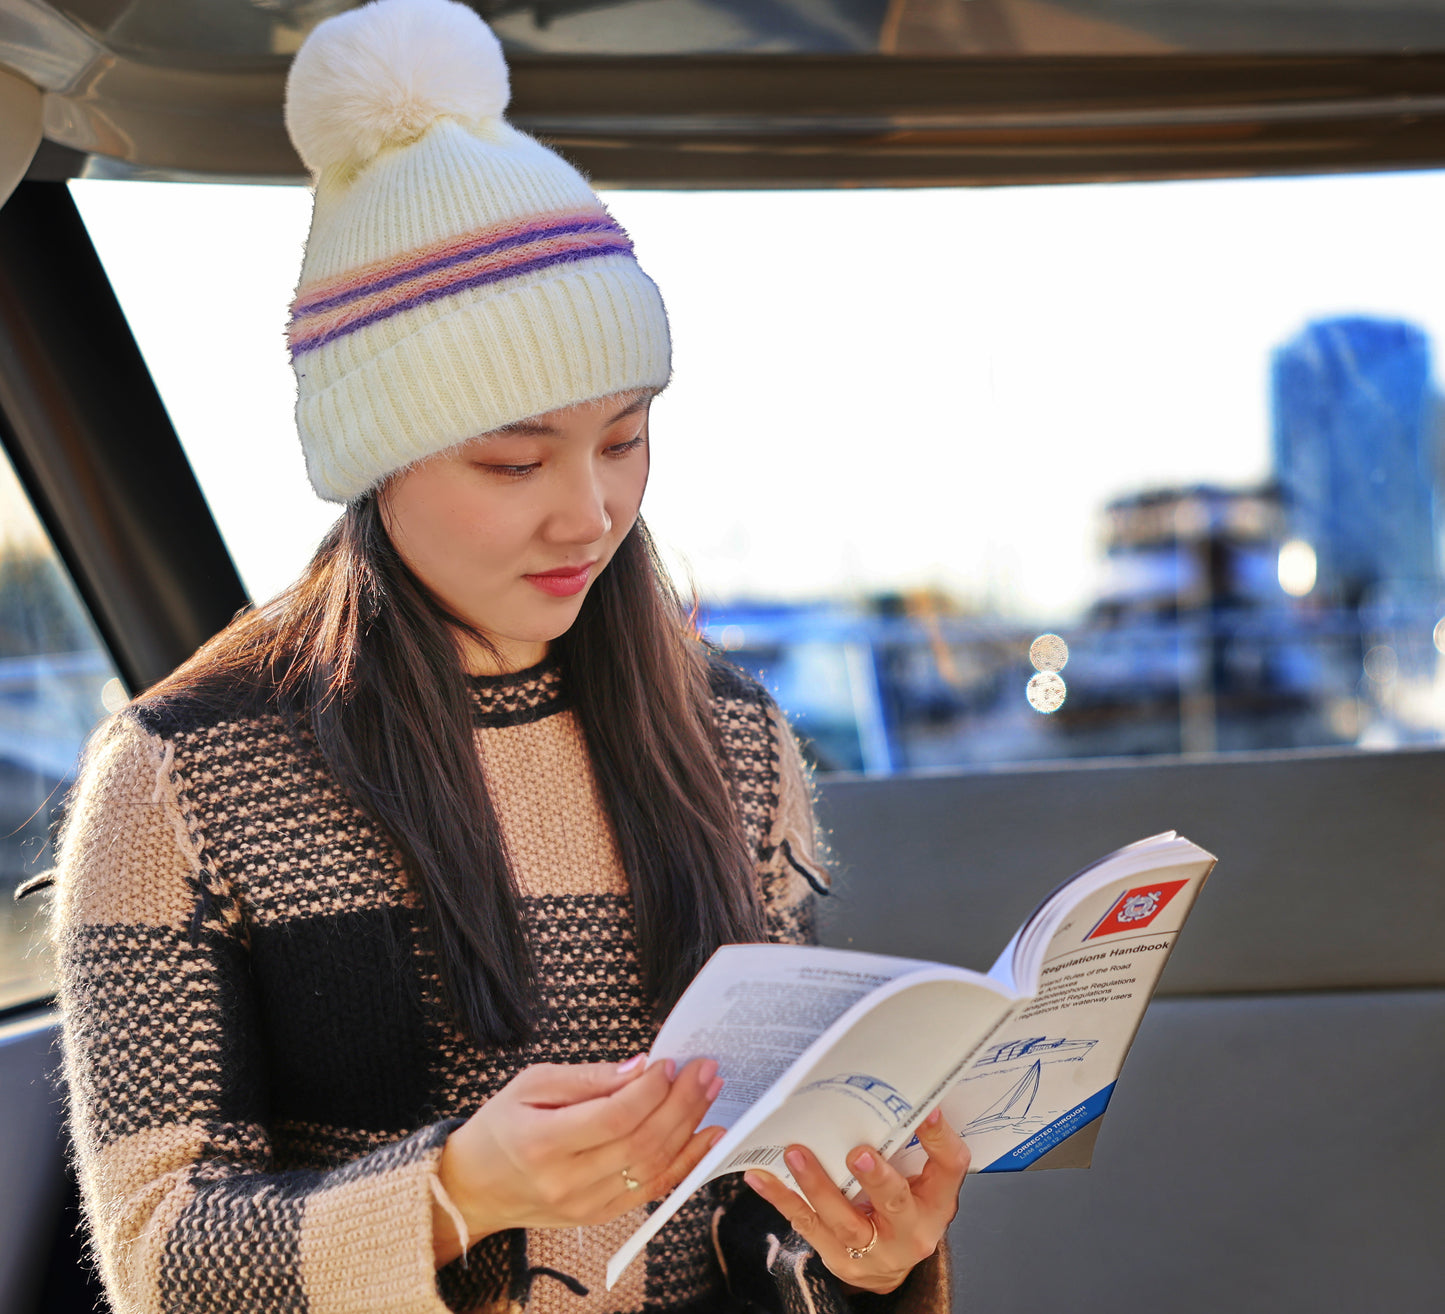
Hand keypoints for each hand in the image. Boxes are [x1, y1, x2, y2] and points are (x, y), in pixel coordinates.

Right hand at [433, 1055, 724, 1263]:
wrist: (476, 1186)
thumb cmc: (502, 1126)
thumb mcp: (531, 1084)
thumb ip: (586, 1077)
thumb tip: (639, 1067)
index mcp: (541, 1142)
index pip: (614, 1117)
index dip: (650, 1090)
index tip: (670, 1063)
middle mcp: (565, 1181)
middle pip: (641, 1143)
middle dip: (681, 1103)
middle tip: (705, 1070)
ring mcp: (585, 1205)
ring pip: (652, 1169)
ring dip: (689, 1129)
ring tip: (709, 1093)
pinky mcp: (599, 1217)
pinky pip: (651, 1191)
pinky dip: (684, 1163)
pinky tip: (706, 1137)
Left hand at [742, 1108, 968, 1294]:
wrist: (890, 1266)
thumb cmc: (904, 1209)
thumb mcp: (922, 1181)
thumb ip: (910, 1144)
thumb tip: (889, 1089)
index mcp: (937, 1201)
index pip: (949, 1167)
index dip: (939, 1139)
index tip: (927, 1111)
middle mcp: (910, 1230)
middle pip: (896, 1202)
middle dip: (876, 1178)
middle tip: (858, 1152)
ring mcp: (874, 1250)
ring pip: (844, 1220)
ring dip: (817, 1185)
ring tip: (796, 1153)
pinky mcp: (839, 1258)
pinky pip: (807, 1225)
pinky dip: (782, 1198)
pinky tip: (760, 1177)